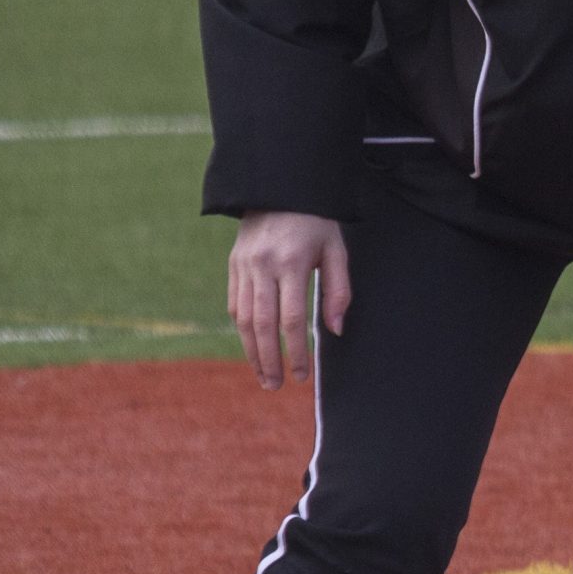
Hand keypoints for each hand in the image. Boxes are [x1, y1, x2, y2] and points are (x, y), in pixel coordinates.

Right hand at [227, 211, 351, 390]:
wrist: (278, 187)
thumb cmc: (316, 221)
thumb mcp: (336, 250)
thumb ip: (338, 291)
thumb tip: (335, 330)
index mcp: (292, 262)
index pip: (291, 318)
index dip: (296, 351)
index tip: (302, 375)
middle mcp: (262, 266)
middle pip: (262, 324)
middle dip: (269, 360)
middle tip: (276, 386)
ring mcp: (243, 266)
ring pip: (242, 318)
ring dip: (251, 351)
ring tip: (263, 376)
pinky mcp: (233, 266)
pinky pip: (233, 304)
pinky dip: (241, 330)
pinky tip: (251, 348)